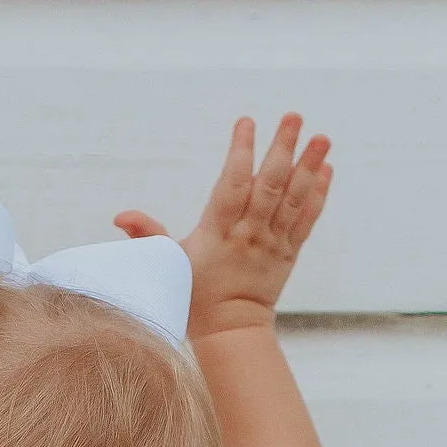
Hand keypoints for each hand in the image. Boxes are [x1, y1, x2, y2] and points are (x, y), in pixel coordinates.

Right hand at [115, 113, 331, 337]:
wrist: (230, 330)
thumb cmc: (195, 294)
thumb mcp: (168, 263)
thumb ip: (147, 234)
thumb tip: (121, 216)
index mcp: (219, 232)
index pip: (232, 185)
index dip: (240, 153)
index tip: (246, 123)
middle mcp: (250, 234)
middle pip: (269, 185)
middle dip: (282, 149)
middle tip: (294, 116)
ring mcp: (272, 242)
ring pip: (294, 199)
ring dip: (310, 165)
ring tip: (323, 137)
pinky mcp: (289, 252)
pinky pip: (306, 220)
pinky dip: (318, 194)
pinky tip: (326, 168)